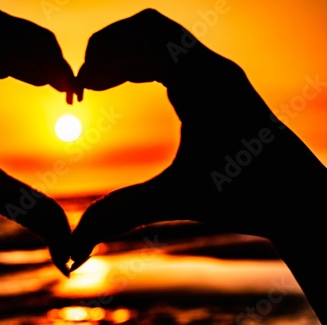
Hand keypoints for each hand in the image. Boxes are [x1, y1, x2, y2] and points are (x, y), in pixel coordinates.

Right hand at [71, 9, 326, 324]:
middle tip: (85, 83)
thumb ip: (120, 215)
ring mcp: (219, 72)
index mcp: (202, 83)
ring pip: (161, 38)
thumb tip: (74, 250)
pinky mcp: (219, 82)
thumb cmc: (246, 197)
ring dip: (126, 54)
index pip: (142, 34)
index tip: (80, 87)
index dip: (101, 54)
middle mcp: (212, 67)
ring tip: (98, 85)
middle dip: (109, 49)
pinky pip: (174, 54)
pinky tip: (127, 83)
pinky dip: (144, 62)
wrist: (298, 199)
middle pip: (148, 27)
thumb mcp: (175, 201)